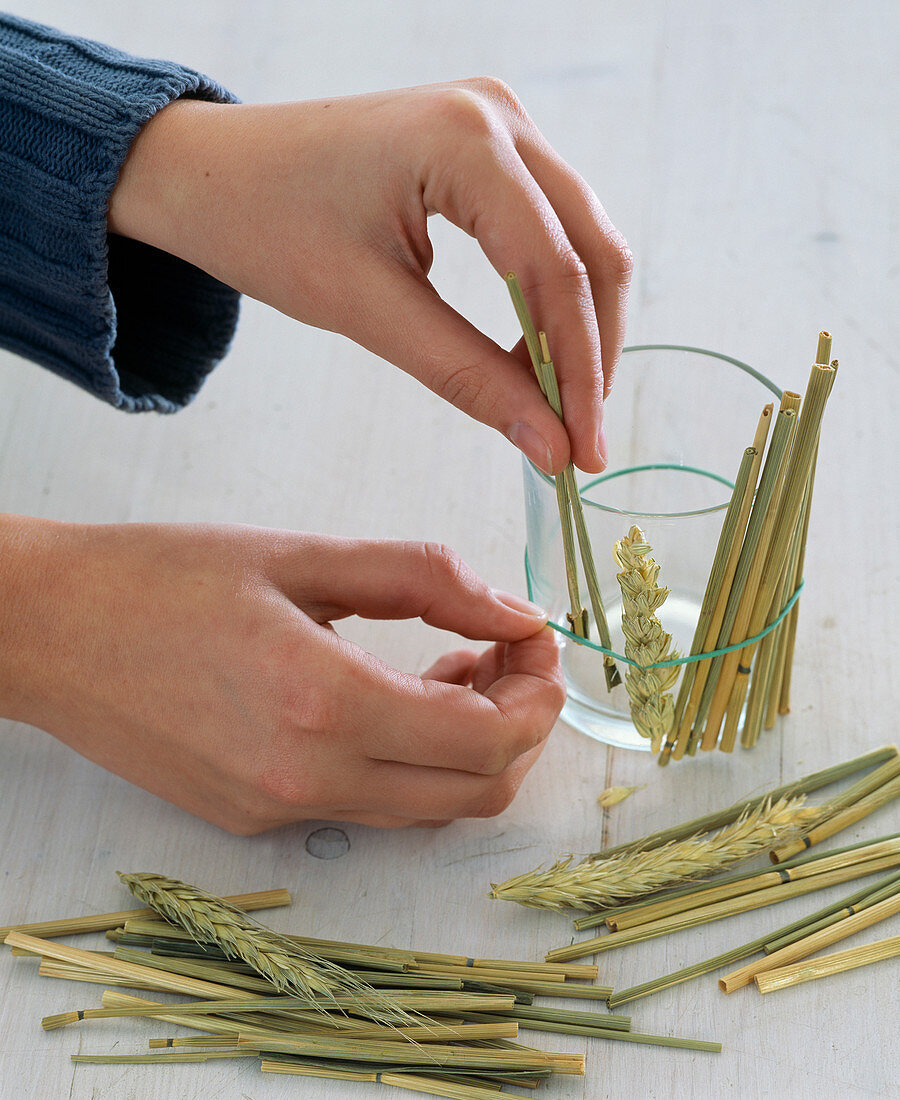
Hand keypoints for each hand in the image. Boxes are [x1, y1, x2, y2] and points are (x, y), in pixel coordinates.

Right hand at [0, 517, 563, 832]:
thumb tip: (514, 611)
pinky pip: (370, 806)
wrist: (47, 631)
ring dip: (470, 744)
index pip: (488, 738)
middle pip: (476, 791)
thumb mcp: (302, 555)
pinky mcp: (255, 818)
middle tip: (513, 652)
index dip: (539, 692)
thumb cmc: (159, 577)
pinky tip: (395, 694)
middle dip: (522, 724)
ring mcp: (278, 811)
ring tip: (455, 663)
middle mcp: (306, 779)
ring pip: (428, 807)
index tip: (540, 638)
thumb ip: (424, 580)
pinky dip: (412, 761)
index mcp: (322, 703)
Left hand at [108, 79, 631, 473]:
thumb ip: (467, 376)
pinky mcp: (487, 146)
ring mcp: (497, 122)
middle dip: (591, 353)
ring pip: (581, 240)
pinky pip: (547, 228)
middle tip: (578, 442)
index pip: (558, 272)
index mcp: (466, 139)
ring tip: (555, 408)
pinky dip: (548, 297)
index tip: (581, 454)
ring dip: (577, 328)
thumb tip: (548, 446)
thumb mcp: (367, 309)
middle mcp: (499, 115)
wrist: (207, 171)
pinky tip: (531, 354)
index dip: (579, 373)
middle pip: (593, 250)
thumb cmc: (265, 225)